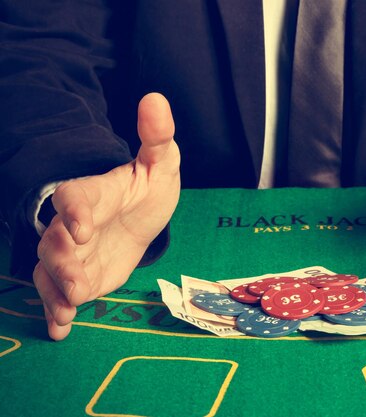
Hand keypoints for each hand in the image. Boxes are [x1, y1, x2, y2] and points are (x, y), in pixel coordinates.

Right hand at [33, 93, 180, 339]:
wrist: (138, 218)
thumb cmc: (146, 189)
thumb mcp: (160, 163)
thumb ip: (156, 137)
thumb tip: (156, 98)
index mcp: (94, 194)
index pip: (75, 198)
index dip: (73, 211)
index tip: (81, 227)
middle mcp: (73, 226)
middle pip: (55, 241)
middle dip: (60, 260)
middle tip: (74, 281)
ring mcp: (71, 254)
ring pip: (50, 271)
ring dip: (56, 290)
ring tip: (66, 309)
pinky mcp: (77, 278)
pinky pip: (60, 294)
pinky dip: (57, 311)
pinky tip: (60, 329)